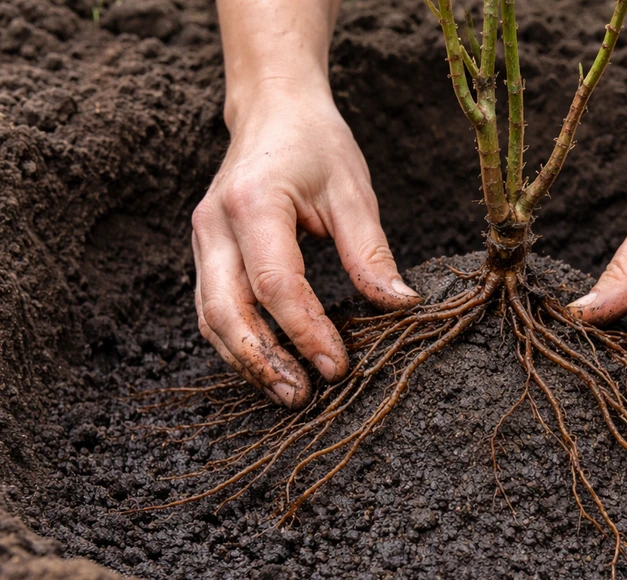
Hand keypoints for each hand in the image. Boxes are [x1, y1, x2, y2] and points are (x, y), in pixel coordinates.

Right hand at [191, 81, 419, 408]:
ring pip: (211, 318)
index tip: (338, 365)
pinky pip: (212, 309)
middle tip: (302, 397)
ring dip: (246, 362)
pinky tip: (271, 366)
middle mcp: (214, 225)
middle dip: (264, 362)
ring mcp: (202, 241)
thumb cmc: (317, 145)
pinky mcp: (206, 254)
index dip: (306, 331)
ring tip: (288, 393)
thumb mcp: (353, 192)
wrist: (273, 111)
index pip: (276, 284)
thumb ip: (371, 252)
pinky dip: (238, 344)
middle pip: (225, 311)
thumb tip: (399, 306)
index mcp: (253, 204)